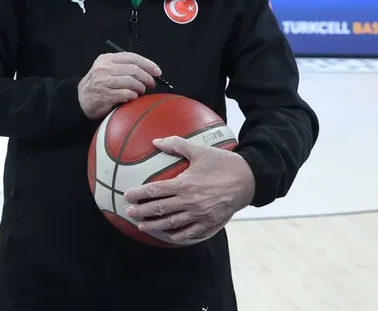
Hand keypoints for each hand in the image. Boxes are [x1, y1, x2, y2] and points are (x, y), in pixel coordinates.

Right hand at [77, 51, 161, 119]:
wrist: (81, 100)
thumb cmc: (98, 85)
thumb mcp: (106, 70)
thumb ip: (122, 67)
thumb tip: (148, 70)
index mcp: (106, 59)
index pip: (131, 57)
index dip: (147, 64)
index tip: (157, 72)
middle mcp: (104, 68)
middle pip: (133, 69)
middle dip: (147, 78)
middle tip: (151, 84)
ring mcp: (103, 81)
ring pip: (131, 81)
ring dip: (141, 88)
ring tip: (141, 92)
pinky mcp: (105, 95)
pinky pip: (126, 94)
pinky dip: (133, 95)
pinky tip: (132, 97)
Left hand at [123, 136, 255, 243]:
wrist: (249, 179)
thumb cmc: (223, 163)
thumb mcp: (199, 150)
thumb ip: (176, 145)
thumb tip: (155, 141)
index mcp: (184, 184)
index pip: (155, 191)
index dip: (139, 194)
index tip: (127, 196)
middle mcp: (190, 201)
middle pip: (160, 209)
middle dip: (142, 212)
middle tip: (129, 213)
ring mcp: (200, 214)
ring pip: (172, 223)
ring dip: (155, 226)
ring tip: (142, 226)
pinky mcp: (210, 223)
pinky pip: (190, 233)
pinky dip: (177, 235)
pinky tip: (168, 235)